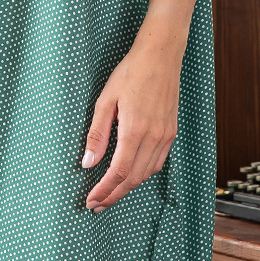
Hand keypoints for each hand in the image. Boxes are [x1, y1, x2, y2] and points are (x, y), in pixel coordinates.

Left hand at [82, 32, 182, 211]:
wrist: (160, 56)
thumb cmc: (131, 73)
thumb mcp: (106, 100)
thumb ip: (97, 134)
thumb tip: (88, 162)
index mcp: (135, 130)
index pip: (118, 172)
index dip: (104, 191)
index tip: (91, 201)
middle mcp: (154, 137)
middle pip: (133, 179)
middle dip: (113, 195)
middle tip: (97, 204)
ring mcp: (166, 136)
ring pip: (146, 173)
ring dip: (128, 187)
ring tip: (110, 192)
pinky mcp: (171, 132)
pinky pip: (157, 162)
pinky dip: (142, 173)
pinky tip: (131, 173)